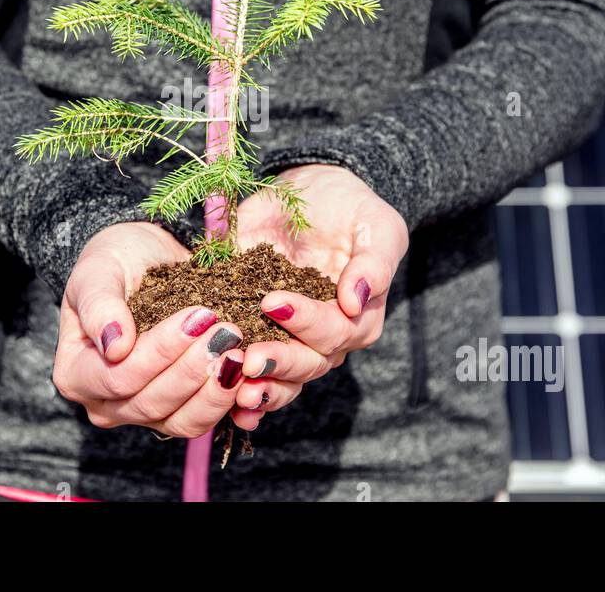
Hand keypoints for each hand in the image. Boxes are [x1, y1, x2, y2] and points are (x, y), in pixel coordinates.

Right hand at [52, 222, 245, 437]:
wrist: (144, 260)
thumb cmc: (114, 261)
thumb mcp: (97, 272)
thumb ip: (100, 307)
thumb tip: (114, 347)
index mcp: (75, 374)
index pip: (118, 377)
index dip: (159, 352)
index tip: (196, 317)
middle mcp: (105, 403)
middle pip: (151, 403)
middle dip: (193, 368)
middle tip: (227, 333)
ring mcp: (142, 413)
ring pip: (181, 421)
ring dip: (214, 390)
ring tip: (238, 353)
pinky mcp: (177, 412)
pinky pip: (203, 419)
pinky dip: (227, 401)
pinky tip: (246, 372)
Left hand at [228, 164, 408, 429]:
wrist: (315, 196)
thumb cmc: (353, 212)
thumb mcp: (377, 226)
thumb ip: (374, 263)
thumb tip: (356, 298)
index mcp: (358, 317)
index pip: (334, 331)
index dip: (306, 322)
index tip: (273, 301)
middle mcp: (326, 339)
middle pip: (307, 364)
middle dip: (278, 364)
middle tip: (249, 360)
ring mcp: (291, 341)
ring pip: (283, 381)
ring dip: (261, 390)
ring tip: (237, 392)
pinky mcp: (260, 336)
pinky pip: (255, 377)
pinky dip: (240, 397)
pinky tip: (227, 409)